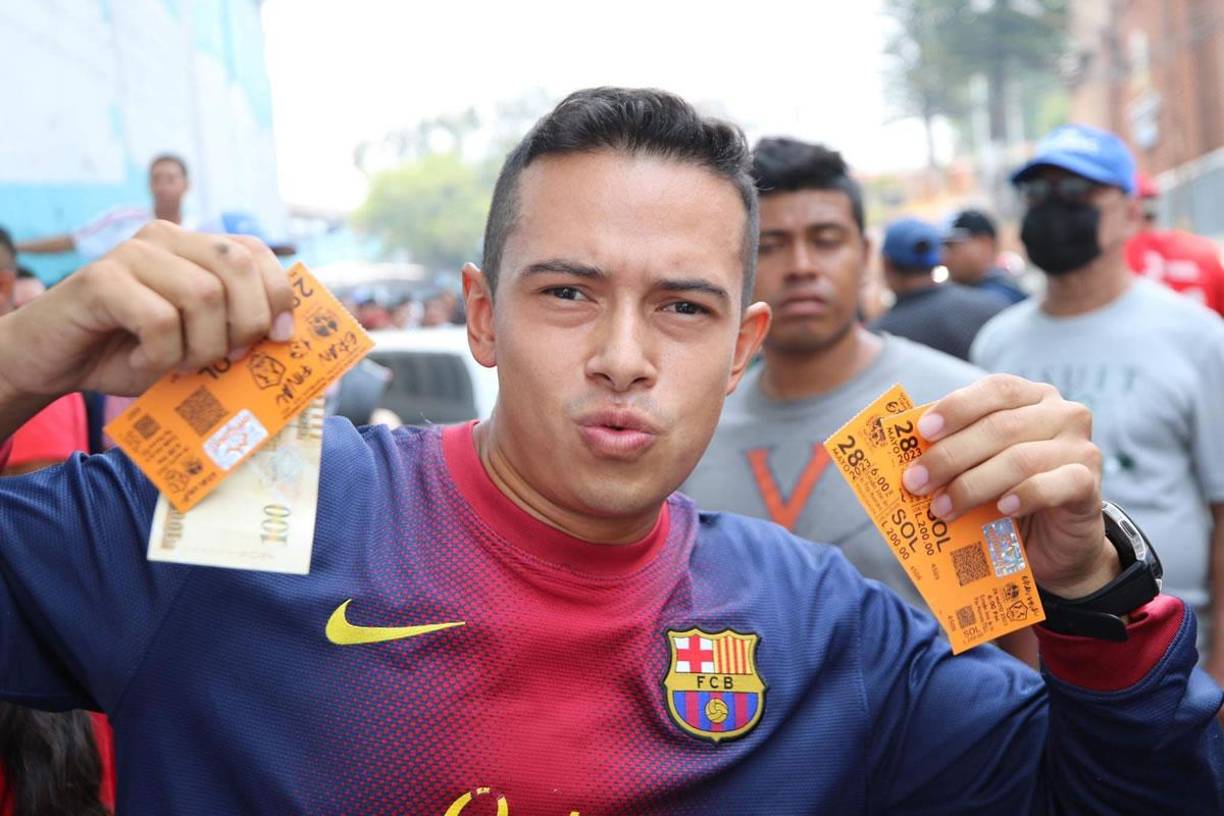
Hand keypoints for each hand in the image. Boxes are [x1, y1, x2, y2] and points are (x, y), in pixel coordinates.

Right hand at [0, 221, 293, 399]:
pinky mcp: (101, 279)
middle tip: (226, 358)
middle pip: (236, 267)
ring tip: (179, 364)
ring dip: (202, 347)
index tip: (279, 338)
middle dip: (246, 323)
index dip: (277, 295)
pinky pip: (160, 320)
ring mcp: (132, 253)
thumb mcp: (195, 342)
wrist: (55, 361)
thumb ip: (236, 330)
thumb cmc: (131, 351)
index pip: (255, 251)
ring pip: (203, 295)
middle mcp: (165, 237)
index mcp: (193, 246)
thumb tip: (286, 337)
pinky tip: (143, 361)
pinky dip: (161, 356)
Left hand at [902, 374, 1117, 598]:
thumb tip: (905, 451)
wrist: (1056, 542)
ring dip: (973, 485)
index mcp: (1032, 397)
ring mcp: (1081, 447)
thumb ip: (953, 450)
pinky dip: (1024, 495)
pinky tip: (1000, 509)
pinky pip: (1055, 484)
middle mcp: (1062, 414)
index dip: (957, 407)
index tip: (922, 431)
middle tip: (916, 482)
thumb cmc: (1008, 494)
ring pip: (1020, 459)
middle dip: (950, 456)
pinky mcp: (1089, 483)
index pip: (994, 390)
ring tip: (942, 508)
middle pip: (1000, 427)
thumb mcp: (979, 466)